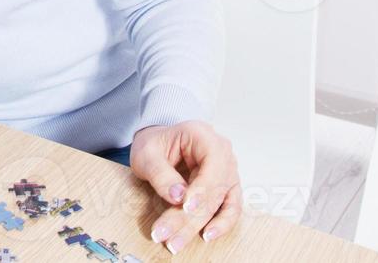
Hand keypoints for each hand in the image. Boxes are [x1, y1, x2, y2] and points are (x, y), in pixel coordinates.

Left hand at [130, 120, 241, 253]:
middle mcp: (222, 153)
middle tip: (167, 235)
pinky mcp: (226, 187)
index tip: (185, 207)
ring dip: (201, 225)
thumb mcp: (147, 153)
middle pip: (214, 189)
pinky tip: (206, 235)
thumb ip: (161, 173)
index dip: (201, 189)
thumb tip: (178, 197)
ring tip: (179, 241)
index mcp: (204, 136)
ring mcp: (227, 171)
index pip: (213, 164)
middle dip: (190, 216)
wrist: (159, 143)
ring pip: (221, 203)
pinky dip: (220, 223)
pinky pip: (230, 208)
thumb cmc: (154, 144)